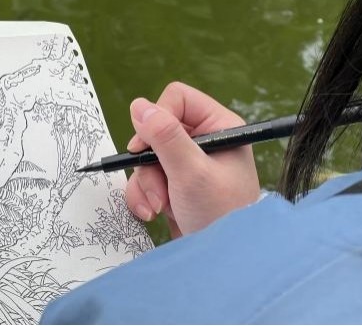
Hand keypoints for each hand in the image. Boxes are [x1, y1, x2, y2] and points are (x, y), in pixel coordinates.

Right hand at [125, 82, 259, 236]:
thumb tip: (139, 105)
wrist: (223, 262)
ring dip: (146, 183)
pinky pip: (146, 178)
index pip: (177, 99)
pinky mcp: (174, 185)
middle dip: (150, 162)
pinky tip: (153, 213)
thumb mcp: (192, 172)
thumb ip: (165, 137)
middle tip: (156, 184)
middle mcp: (203, 141)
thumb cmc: (221, 215)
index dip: (157, 118)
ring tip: (159, 206)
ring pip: (147, 157)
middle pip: (156, 130)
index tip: (145, 146)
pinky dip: (144, 195)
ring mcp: (187, 164)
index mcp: (218, 127)